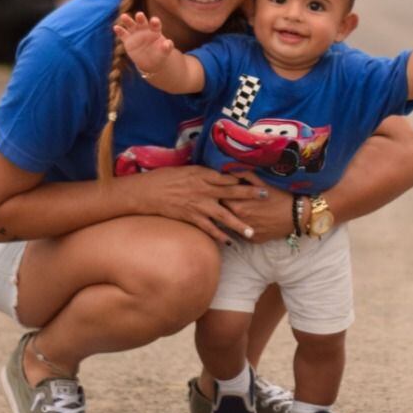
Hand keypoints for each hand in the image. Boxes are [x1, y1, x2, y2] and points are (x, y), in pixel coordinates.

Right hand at [114, 12, 174, 76]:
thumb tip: (169, 43)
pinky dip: (119, 31)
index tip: (154, 21)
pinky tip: (116, 28)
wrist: (150, 61)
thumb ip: (167, 47)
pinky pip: (123, 34)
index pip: (155, 25)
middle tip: (139, 15)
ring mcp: (135, 34)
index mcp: (155, 31)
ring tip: (124, 16)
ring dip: (127, 20)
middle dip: (141, 18)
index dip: (155, 22)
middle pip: (142, 22)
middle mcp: (145, 29)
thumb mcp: (164, 52)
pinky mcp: (128, 40)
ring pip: (131, 25)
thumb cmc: (159, 54)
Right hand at [135, 165, 268, 243]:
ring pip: (223, 215)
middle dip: (249, 194)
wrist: (147, 192)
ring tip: (251, 231)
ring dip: (238, 223)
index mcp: (203, 174)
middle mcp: (204, 189)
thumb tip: (219, 174)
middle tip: (265, 196)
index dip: (243, 176)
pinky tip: (229, 242)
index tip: (257, 177)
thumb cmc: (166, 178)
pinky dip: (219, 236)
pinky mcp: (191, 217)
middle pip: (232, 191)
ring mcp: (198, 204)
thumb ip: (205, 173)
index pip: (228, 175)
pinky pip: (209, 228)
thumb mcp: (187, 170)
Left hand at [222, 172, 296, 243]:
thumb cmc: (280, 196)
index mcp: (238, 206)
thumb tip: (230, 168)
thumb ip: (244, 175)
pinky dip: (243, 227)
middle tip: (229, 199)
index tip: (223, 190)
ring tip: (238, 210)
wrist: (297, 215)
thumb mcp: (262, 183)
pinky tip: (249, 221)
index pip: (220, 199)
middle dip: (224, 205)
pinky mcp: (253, 240)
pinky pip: (242, 234)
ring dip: (231, 217)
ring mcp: (245, 233)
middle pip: (223, 213)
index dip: (221, 193)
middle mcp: (239, 221)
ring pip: (232, 224)